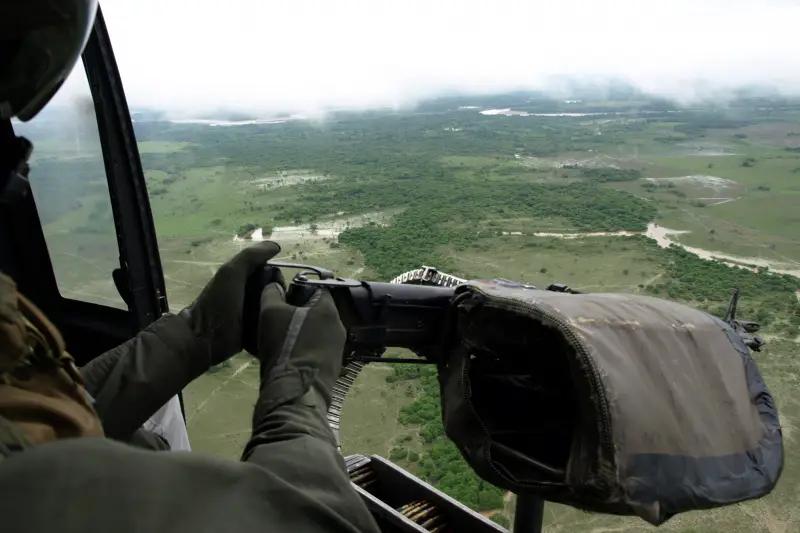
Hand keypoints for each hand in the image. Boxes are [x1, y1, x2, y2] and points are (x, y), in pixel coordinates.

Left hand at [179, 241, 279, 364]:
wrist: (205, 339)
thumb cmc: (218, 302)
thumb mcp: (232, 273)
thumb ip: (250, 257)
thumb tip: (276, 246)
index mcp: (243, 278)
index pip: (271, 273)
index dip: (277, 277)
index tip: (279, 288)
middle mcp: (249, 294)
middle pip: (276, 290)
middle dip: (280, 296)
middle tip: (280, 305)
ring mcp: (252, 313)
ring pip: (276, 307)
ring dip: (281, 311)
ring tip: (284, 319)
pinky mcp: (255, 331)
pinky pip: (273, 324)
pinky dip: (278, 324)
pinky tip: (282, 328)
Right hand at [256, 283, 344, 405]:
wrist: (296, 392)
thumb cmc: (285, 346)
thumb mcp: (270, 313)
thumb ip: (272, 294)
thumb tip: (274, 285)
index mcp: (328, 309)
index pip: (317, 288)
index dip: (297, 290)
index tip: (281, 299)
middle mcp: (338, 327)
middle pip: (317, 311)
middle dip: (297, 313)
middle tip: (277, 320)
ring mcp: (338, 349)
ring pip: (316, 332)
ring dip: (300, 332)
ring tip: (279, 340)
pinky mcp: (333, 367)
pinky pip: (317, 350)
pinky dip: (304, 349)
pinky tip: (288, 357)